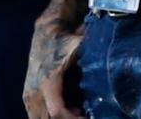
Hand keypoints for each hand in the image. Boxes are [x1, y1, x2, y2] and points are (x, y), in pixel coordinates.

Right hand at [23, 0, 86, 118]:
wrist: (47, 31)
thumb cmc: (65, 40)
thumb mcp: (80, 48)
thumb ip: (92, 57)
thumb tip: (113, 63)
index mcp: (48, 82)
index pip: (58, 112)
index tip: (87, 118)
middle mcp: (35, 91)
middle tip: (82, 115)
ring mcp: (29, 95)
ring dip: (56, 118)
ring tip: (75, 111)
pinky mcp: (28, 95)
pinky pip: (35, 115)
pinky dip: (49, 117)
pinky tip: (68, 108)